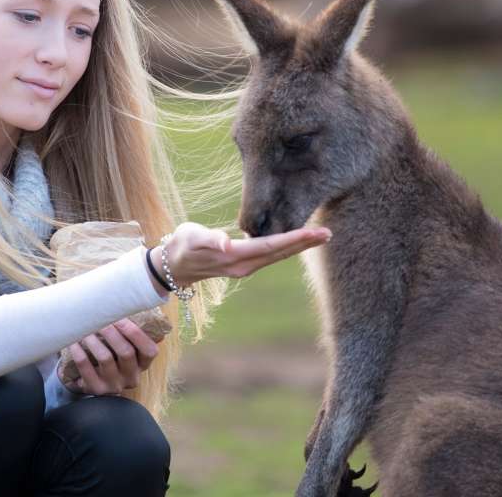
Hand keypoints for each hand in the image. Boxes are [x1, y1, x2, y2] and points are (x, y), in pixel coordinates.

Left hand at [60, 318, 161, 395]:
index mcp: (142, 365)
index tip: (121, 317)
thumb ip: (128, 333)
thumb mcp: (123, 349)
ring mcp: (114, 385)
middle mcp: (131, 377)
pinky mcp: (96, 389)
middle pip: (126, 352)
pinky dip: (78, 352)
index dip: (136, 333)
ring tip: (84, 328)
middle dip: (112, 332)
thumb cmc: (109, 356)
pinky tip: (73, 342)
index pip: (150, 351)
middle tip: (99, 319)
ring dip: (93, 339)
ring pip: (105, 358)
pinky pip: (86, 368)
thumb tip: (125, 302)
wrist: (89, 382)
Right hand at [152, 221, 331, 287]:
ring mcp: (245, 267)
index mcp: (235, 257)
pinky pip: (271, 255)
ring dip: (299, 246)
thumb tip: (226, 242)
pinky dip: (287, 247)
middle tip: (328, 233)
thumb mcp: (191, 238)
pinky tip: (297, 241)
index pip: (271, 246)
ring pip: (278, 256)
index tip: (314, 233)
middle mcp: (244, 266)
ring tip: (320, 236)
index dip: (293, 239)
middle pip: (280, 253)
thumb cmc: (182, 245)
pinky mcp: (244, 264)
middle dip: (304, 243)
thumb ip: (209, 239)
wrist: (173, 265)